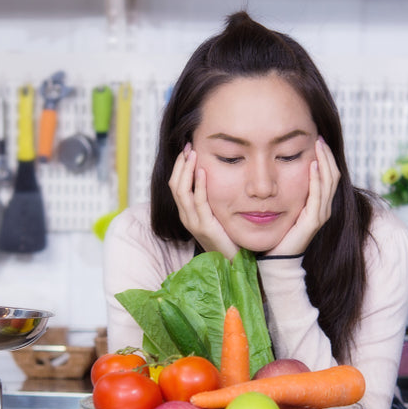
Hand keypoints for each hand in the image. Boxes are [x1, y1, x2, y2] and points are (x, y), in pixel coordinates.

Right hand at [168, 144, 238, 258]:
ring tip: (192, 154)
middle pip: (174, 186)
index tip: (187, 150)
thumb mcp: (216, 215)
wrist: (233, 262)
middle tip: (188, 146)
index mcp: (187, 214)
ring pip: (181, 192)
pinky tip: (202, 171)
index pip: (176, 186)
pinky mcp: (205, 227)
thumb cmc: (228, 238)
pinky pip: (198, 202)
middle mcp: (186, 218)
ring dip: (186, 170)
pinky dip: (198, 185)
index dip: (179, 167)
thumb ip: (212, 200)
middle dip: (180, 164)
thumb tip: (215, 178)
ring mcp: (194, 223)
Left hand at [267, 137, 340, 256]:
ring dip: (324, 162)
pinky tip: (312, 166)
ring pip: (328, 182)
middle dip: (326, 155)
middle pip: (332, 175)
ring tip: (318, 146)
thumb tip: (282, 167)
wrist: (277, 257)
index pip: (328, 175)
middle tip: (319, 137)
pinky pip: (318, 196)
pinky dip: (316, 180)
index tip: (317, 139)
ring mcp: (320, 215)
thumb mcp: (286, 205)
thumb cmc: (279, 231)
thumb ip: (290, 191)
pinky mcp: (313, 222)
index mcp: (319, 203)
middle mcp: (323, 208)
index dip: (325, 157)